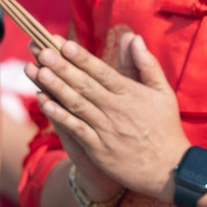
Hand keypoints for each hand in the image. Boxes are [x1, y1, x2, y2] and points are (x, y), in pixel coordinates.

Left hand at [26, 26, 188, 201]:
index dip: (82, 58)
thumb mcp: (163, 92)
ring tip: (38, 71)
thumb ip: (147, 64)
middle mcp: (116, 109)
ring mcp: (106, 129)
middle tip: (42, 51)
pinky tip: (45, 103)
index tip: (64, 44)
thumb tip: (133, 37)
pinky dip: (60, 116)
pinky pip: (76, 129)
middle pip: (85, 85)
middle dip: (62, 67)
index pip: (102, 71)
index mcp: (131, 94)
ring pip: (77, 104)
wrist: (169, 169)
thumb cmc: (165, 127)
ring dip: (56, 88)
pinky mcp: (99, 149)